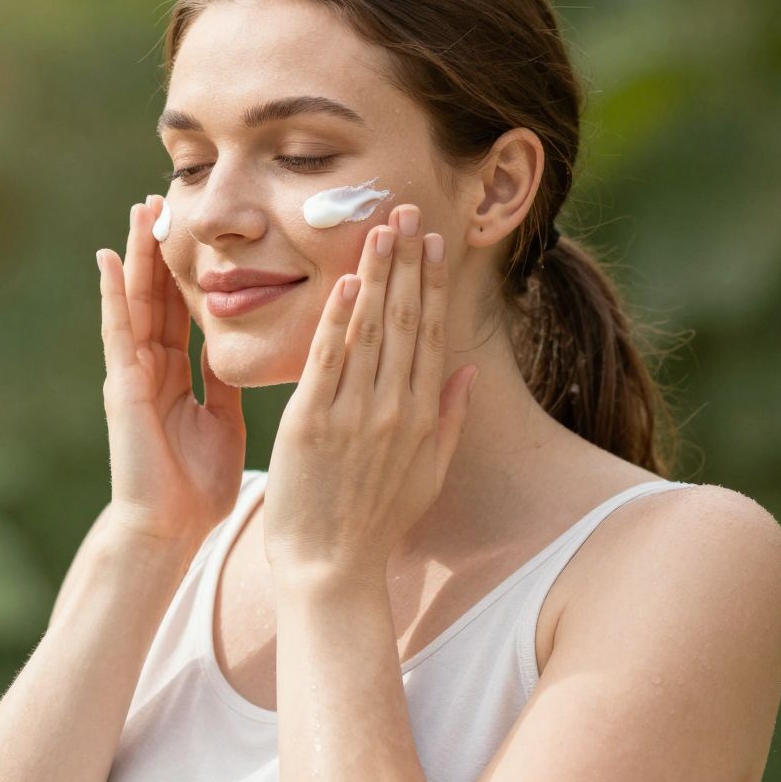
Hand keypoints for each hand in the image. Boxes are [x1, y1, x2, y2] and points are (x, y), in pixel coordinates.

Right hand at [96, 194, 245, 547]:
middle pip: (156, 295)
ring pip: (135, 301)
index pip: (182, 311)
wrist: (169, 529)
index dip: (187, 271)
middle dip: (160, 249)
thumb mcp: (223, 422)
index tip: (198, 231)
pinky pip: (117, 330)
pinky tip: (107, 257)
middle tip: (164, 198)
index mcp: (177, 377)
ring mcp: (131, 374)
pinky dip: (111, 293)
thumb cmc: (197, 488)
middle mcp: (150, 368)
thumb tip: (239, 350)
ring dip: (135, 255)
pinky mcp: (121, 385)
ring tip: (139, 209)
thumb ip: (224, 384)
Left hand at [263, 203, 478, 586]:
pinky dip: (335, 321)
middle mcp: (393, 409)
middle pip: (405, 321)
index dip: (432, 283)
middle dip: (406, 263)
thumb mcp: (427, 475)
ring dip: (374, 275)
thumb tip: (470, 369)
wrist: (330, 571)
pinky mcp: (311, 425)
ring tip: (379, 228)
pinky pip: (326, 362)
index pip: (430, 334)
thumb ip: (449, 419)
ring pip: (369, 331)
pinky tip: (341, 282)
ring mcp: (353, 416)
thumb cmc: (373, 526)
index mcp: (421, 417)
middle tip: (406, 210)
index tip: (432, 241)